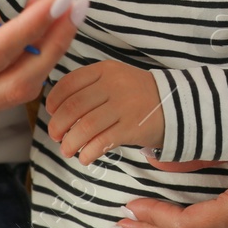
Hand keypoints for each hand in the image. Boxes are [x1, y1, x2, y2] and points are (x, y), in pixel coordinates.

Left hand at [44, 60, 165, 163]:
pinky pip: (101, 142)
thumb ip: (90, 88)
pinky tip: (86, 157)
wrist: (177, 104)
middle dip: (57, 126)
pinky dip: (88, 152)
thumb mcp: (115, 79)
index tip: (51, 113)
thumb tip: (57, 111)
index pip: (69, 84)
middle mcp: (114, 85)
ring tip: (68, 151)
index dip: (54, 101)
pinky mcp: (132, 127)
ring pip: (85, 127)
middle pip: (73, 107)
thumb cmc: (137, 95)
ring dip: (70, 143)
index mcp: (105, 70)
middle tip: (56, 137)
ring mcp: (124, 106)